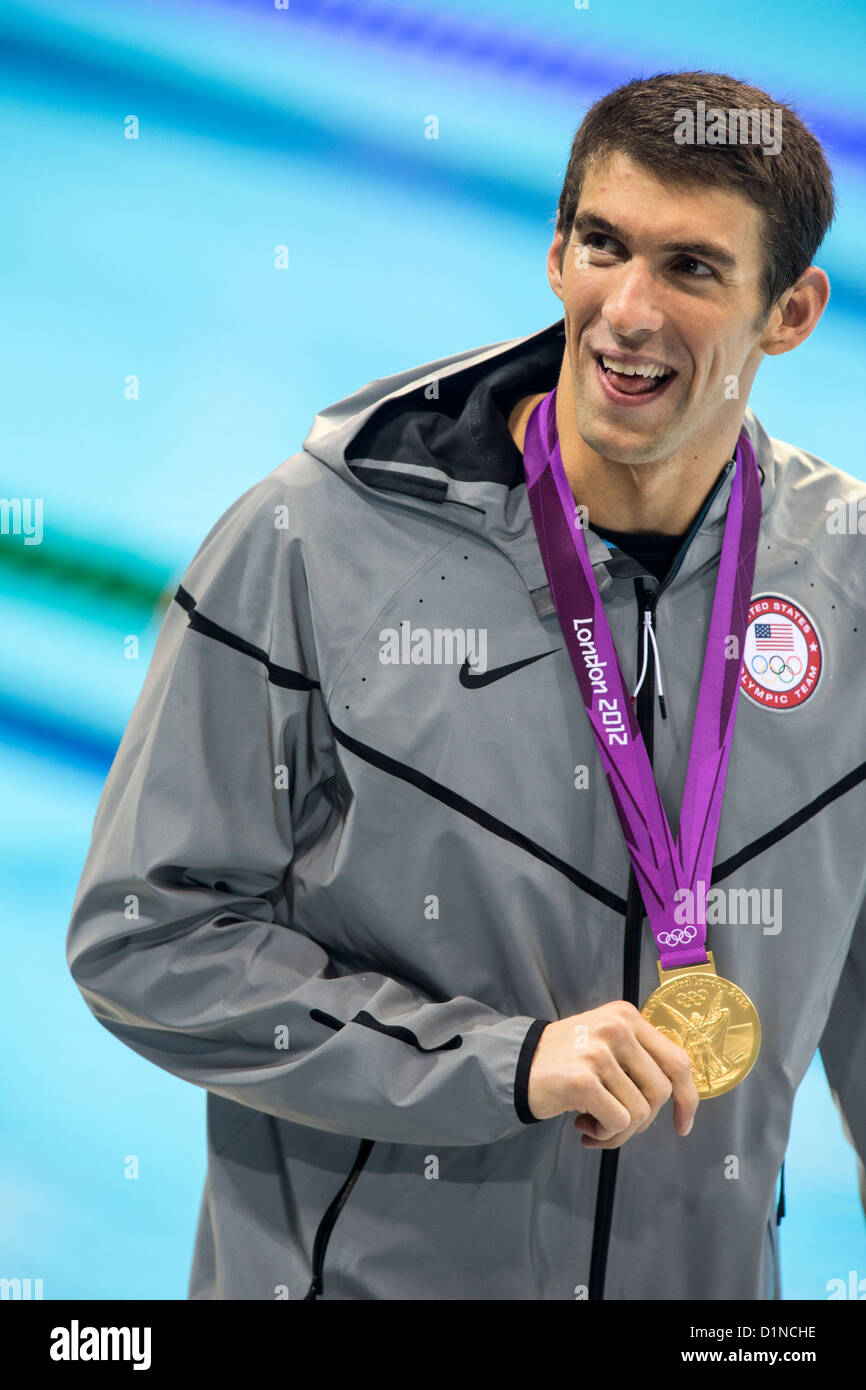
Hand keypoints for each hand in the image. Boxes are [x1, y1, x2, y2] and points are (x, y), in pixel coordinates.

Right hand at [527, 1001, 698, 1147]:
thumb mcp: (606, 1043)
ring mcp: (599, 1052)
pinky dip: (604, 1135)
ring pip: (639, 1113)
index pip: (677, 1060)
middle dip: (644, 1121)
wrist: (515, 1065)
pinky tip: (582, 1127)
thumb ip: (640, 1058)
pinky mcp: (582, 1079)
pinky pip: (617, 1122)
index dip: (687, 1098)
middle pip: (660, 1091)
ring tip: (593, 1125)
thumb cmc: (566, 1060)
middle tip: (617, 1125)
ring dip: (619, 1132)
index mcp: (627, 1016)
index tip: (682, 1124)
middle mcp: (617, 1028)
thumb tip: (680, 1096)